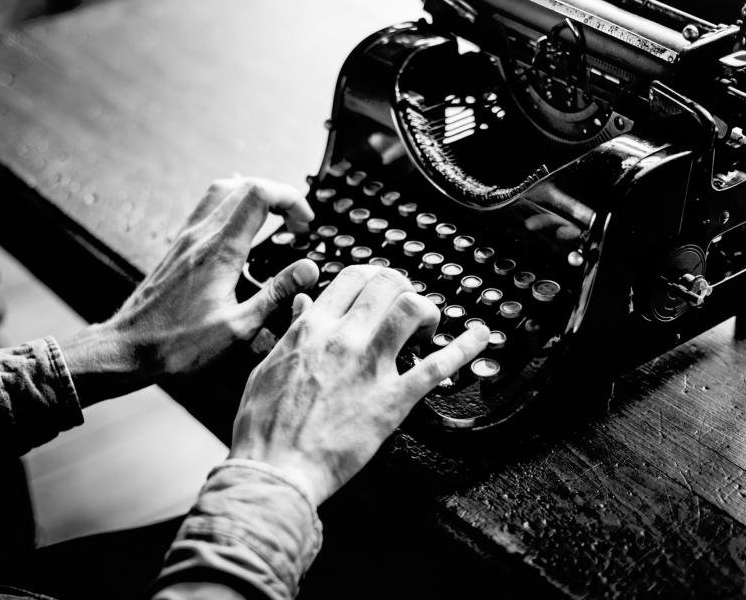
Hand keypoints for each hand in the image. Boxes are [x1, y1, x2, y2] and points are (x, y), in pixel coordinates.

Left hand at [60, 177, 318, 405]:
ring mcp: (186, 239)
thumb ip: (276, 295)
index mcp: (220, 251)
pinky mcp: (178, 249)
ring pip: (222, 191)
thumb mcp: (238, 327)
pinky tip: (240, 226)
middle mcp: (200, 236)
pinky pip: (207, 208)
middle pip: (244, 186)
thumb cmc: (177, 345)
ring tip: (274, 218)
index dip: (290, 199)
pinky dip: (232, 206)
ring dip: (254, 196)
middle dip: (279, 196)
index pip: (259, 195)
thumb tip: (308, 270)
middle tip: (296, 224)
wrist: (128, 349)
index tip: (305, 224)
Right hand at [229, 265, 489, 505]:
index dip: (375, 277)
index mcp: (312, 328)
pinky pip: (436, 366)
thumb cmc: (265, 426)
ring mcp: (370, 367)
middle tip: (407, 308)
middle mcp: (344, 338)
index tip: (382, 289)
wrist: (275, 470)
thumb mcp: (268, 366)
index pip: (353, 276)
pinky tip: (481, 336)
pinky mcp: (392, 400)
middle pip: (388, 284)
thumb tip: (303, 304)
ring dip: (427, 311)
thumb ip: (291, 330)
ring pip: (411, 309)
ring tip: (427, 327)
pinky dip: (465, 347)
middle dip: (404, 289)